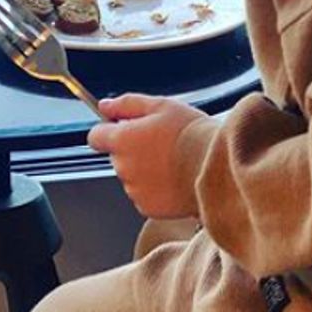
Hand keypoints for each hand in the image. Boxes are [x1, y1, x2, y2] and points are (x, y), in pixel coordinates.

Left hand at [88, 93, 206, 218]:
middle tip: (161, 143)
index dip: (108, 131)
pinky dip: (155, 188)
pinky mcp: (147, 207)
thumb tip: (105, 105)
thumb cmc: (192, 134)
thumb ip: (127, 104)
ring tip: (172, 161)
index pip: (95, 136)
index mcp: (122, 139)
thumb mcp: (161, 106)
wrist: (216, 167)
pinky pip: (144, 195)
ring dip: (144, 169)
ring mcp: (134, 189)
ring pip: (131, 176)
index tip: (123, 129)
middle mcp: (123, 166)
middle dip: (133, 149)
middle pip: (117, 156)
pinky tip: (174, 178)